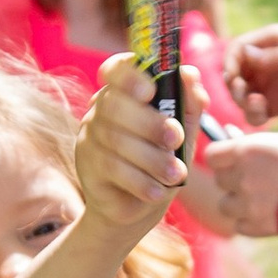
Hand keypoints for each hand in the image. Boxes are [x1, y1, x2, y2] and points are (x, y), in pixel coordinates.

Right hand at [75, 53, 195, 245]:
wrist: (140, 209)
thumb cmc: (162, 163)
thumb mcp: (184, 134)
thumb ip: (189, 104)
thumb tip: (190, 74)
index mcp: (125, 94)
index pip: (115, 69)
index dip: (130, 75)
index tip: (150, 90)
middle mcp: (101, 111)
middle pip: (114, 105)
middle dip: (150, 122)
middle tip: (176, 139)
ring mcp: (90, 139)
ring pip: (115, 139)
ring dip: (152, 158)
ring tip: (177, 175)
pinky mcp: (87, 167)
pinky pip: (111, 168)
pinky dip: (141, 181)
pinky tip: (158, 191)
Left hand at [195, 127, 277, 237]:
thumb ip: (254, 142)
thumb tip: (230, 133)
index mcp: (246, 151)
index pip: (212, 155)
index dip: (221, 157)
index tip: (232, 159)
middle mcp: (241, 177)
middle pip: (220, 180)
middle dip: (233, 178)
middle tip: (254, 177)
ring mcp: (248, 204)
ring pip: (225, 205)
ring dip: (238, 202)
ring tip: (259, 198)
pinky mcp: (257, 226)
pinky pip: (240, 225)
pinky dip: (249, 221)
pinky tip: (267, 213)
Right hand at [226, 22, 277, 125]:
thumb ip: (272, 57)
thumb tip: (243, 54)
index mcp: (270, 41)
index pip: (238, 48)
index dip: (230, 61)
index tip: (234, 76)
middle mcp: (265, 62)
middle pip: (235, 73)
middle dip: (234, 84)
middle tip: (244, 93)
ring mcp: (269, 84)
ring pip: (241, 94)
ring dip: (242, 101)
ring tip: (258, 105)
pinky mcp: (276, 105)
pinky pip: (254, 112)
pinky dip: (253, 114)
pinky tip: (264, 114)